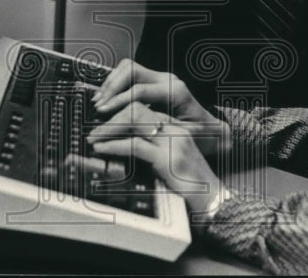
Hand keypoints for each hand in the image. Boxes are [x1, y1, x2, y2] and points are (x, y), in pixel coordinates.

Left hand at [85, 101, 225, 217]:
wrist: (213, 200)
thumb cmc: (191, 184)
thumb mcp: (170, 159)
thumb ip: (152, 147)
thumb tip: (122, 144)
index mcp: (176, 125)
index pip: (142, 107)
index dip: (119, 112)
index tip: (102, 123)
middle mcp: (175, 128)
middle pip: (136, 108)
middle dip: (111, 117)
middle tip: (93, 130)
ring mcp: (173, 141)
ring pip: (134, 120)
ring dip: (108, 128)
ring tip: (94, 139)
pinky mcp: (168, 158)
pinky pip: (134, 145)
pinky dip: (113, 145)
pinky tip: (102, 149)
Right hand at [92, 59, 231, 157]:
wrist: (212, 131)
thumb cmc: (201, 136)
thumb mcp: (183, 136)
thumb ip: (159, 130)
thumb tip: (133, 128)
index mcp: (175, 92)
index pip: (140, 89)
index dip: (119, 100)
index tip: (103, 112)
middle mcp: (168, 80)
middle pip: (132, 70)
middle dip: (112, 87)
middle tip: (99, 105)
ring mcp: (160, 79)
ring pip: (128, 68)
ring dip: (111, 83)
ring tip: (99, 102)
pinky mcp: (154, 82)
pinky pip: (130, 74)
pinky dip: (115, 84)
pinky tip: (107, 99)